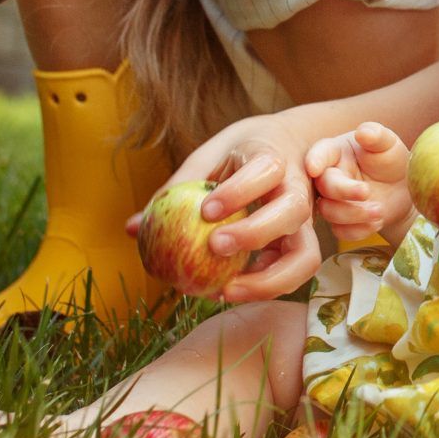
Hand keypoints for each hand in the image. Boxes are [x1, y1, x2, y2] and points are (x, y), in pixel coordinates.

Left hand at [129, 113, 331, 302]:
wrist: (289, 146)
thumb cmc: (241, 153)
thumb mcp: (210, 158)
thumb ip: (177, 189)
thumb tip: (132, 229)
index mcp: (271, 156)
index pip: (265, 170)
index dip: (238, 191)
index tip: (206, 210)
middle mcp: (297, 188)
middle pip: (293, 211)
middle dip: (256, 232)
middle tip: (214, 246)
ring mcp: (306, 220)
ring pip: (305, 254)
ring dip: (269, 278)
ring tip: (225, 290)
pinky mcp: (302, 244)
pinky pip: (295, 273)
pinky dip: (266, 287)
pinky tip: (230, 291)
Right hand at [303, 122, 412, 244]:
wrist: (403, 191)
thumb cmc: (391, 161)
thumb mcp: (388, 144)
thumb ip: (377, 136)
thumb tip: (364, 132)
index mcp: (336, 152)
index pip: (321, 153)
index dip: (315, 160)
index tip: (314, 168)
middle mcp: (329, 176)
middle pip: (323, 186)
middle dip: (344, 191)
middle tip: (367, 192)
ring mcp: (332, 201)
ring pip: (329, 211)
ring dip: (354, 214)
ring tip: (380, 211)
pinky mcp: (340, 222)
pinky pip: (340, 231)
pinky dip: (359, 230)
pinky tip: (377, 222)